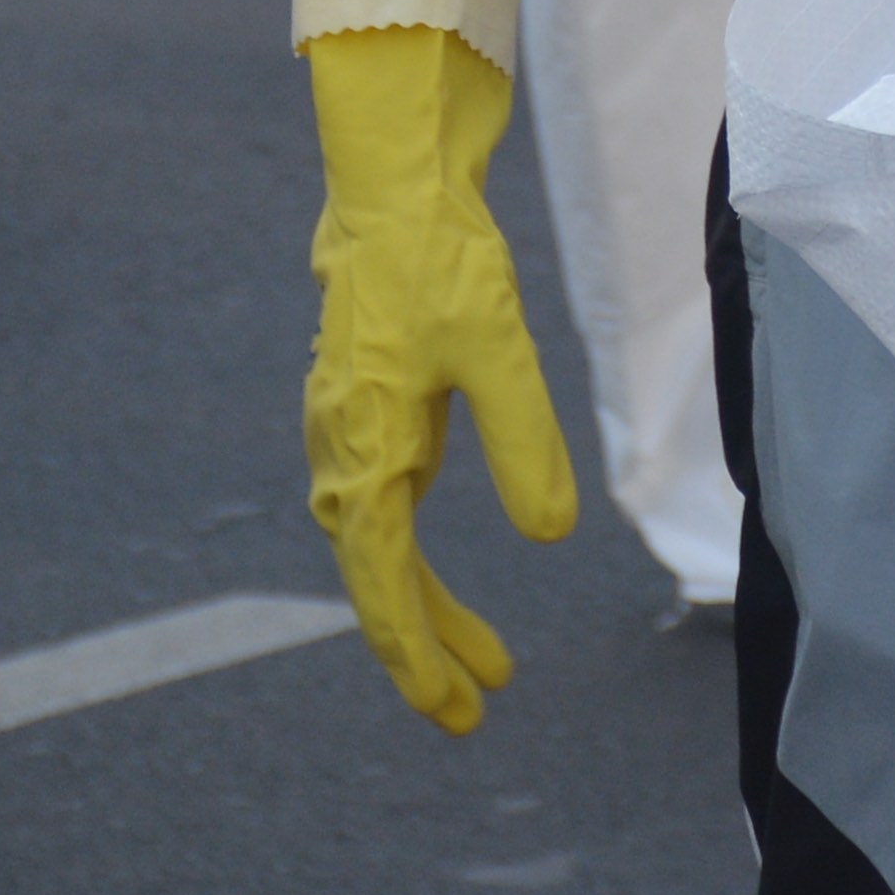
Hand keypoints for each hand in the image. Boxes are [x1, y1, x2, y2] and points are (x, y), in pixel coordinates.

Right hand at [300, 4, 578, 731]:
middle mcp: (345, 451)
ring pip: (381, 549)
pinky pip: (385, 509)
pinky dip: (412, 558)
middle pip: (380, 580)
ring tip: (489, 662)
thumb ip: (525, 442)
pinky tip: (437, 578)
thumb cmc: (441, 258)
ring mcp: (350, 432)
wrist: (393, 184)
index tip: (456, 707)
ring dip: (425, 608)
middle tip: (478, 710)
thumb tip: (550, 536)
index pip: (385, 583)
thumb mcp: (498, 349)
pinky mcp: (367, 409)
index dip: (419, 653)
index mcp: (366, 450)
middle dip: (427, 649)